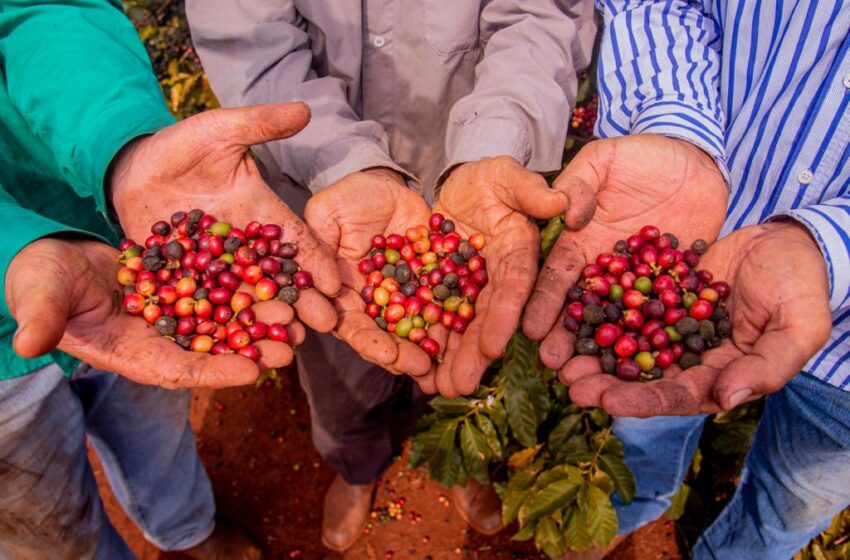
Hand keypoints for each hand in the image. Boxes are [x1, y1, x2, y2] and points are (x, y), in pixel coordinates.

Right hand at [5, 238, 304, 387]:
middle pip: (214, 349)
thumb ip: (42, 316)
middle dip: (253, 348)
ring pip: (226, 319)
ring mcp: (178, 313)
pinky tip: (278, 279)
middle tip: (291, 345)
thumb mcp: (41, 294)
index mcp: (132, 353)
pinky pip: (223, 287)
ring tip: (296, 314)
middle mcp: (163, 338)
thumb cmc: (42, 278)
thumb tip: (28, 342)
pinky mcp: (187, 284)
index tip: (251, 372)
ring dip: (260, 318)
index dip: (214, 373)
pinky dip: (248, 285)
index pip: (178, 371)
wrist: (54, 251)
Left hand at [109, 102, 339, 332]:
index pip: (296, 240)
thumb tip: (305, 109)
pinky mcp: (187, 282)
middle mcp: (245, 248)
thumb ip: (259, 124)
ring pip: (248, 300)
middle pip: (279, 278)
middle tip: (324, 326)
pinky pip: (204, 307)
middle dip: (303, 301)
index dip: (318, 261)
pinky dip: (219, 329)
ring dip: (267, 323)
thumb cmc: (179, 147)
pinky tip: (233, 350)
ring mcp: (217, 269)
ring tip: (286, 347)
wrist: (131, 169)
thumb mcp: (219, 130)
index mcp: (263, 215)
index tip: (339, 284)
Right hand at [304, 169, 434, 378]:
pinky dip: (452, 319)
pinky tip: (466, 333)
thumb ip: (320, 245)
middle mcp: (375, 303)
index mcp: (344, 295)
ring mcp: (405, 296)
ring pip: (416, 327)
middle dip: (402, 353)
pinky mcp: (431, 284)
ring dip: (429, 346)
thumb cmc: (348, 198)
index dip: (368, 342)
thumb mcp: (327, 213)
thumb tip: (329, 288)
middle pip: (387, 335)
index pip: (352, 325)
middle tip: (419, 367)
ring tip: (443, 362)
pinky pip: (443, 304)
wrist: (387, 186)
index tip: (386, 354)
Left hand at [429, 156, 568, 395]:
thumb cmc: (488, 178)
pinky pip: (434, 318)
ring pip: (461, 326)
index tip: (495, 346)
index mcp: (519, 251)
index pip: (515, 285)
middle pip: (487, 317)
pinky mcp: (444, 290)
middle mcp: (498, 278)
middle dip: (476, 353)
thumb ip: (529, 188)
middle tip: (463, 386)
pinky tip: (417, 368)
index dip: (506, 316)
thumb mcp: (505, 174)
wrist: (458, 187)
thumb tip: (561, 202)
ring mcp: (470, 288)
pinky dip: (427, 342)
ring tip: (440, 389)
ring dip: (452, 359)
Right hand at [523, 134, 727, 364]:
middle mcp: (605, 270)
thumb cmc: (641, 154)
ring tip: (596, 380)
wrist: (694, 157)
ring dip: (606, 350)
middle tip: (556, 369)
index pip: (557, 276)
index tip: (530, 330)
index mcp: (579, 242)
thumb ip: (579, 184)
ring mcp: (640, 282)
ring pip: (621, 321)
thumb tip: (567, 215)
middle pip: (583, 309)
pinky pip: (665, 316)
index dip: (543, 303)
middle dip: (567, 340)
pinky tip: (649, 369)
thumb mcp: (602, 159)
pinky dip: (656, 341)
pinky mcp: (675, 287)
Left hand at [559, 222, 831, 415]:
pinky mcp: (656, 292)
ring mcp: (668, 324)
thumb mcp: (797, 327)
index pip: (674, 396)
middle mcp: (686, 355)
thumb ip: (766, 367)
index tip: (606, 401)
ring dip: (591, 351)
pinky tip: (569, 311)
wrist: (789, 238)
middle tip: (567, 382)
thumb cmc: (801, 286)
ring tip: (557, 355)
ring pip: (623, 342)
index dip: (640, 400)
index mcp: (717, 374)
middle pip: (638, 376)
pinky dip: (598, 309)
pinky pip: (623, 303)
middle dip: (602, 382)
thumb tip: (726, 399)